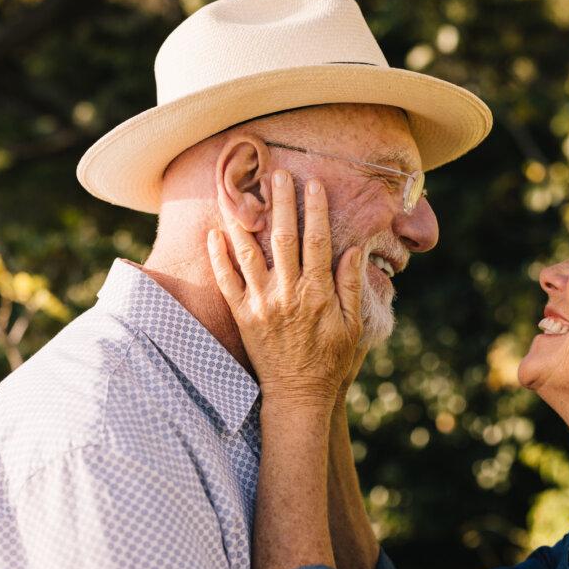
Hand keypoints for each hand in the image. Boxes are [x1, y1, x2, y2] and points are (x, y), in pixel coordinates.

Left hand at [208, 169, 363, 411]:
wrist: (297, 395)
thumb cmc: (330, 360)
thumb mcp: (352, 325)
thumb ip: (350, 286)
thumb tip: (353, 249)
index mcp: (317, 293)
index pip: (317, 241)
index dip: (315, 210)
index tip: (313, 184)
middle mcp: (288, 293)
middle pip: (283, 238)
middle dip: (281, 203)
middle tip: (278, 174)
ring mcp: (261, 303)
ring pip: (250, 253)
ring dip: (246, 220)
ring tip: (241, 192)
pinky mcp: (242, 315)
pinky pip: (226, 281)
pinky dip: (219, 256)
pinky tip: (214, 232)